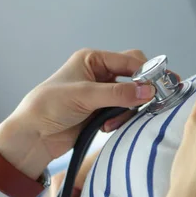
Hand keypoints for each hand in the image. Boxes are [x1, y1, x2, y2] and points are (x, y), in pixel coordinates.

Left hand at [0, 49, 160, 180]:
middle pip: (135, 75)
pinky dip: (122, 119)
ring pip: (133, 96)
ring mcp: (104, 93)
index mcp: (93, 60)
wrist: (34, 137)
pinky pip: (126, 111)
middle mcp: (101, 73)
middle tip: (156, 100)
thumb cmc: (49, 107)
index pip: (129, 60)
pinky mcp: (105, 111)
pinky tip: (107, 127)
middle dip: (142, 89)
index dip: (146, 72)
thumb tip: (149, 91)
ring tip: (113, 121)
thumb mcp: (85, 96)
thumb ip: (118, 93)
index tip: (161, 86)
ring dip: (128, 109)